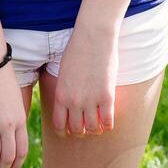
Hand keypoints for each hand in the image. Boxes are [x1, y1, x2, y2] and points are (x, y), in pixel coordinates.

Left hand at [51, 22, 118, 137]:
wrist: (93, 35)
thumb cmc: (78, 49)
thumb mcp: (64, 72)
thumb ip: (65, 90)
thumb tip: (68, 104)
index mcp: (61, 95)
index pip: (59, 126)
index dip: (65, 132)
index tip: (70, 130)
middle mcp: (74, 101)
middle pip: (77, 130)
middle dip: (81, 131)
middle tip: (86, 126)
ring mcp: (91, 100)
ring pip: (92, 129)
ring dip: (95, 129)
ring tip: (98, 123)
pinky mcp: (107, 96)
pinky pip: (108, 122)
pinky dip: (108, 125)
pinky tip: (108, 118)